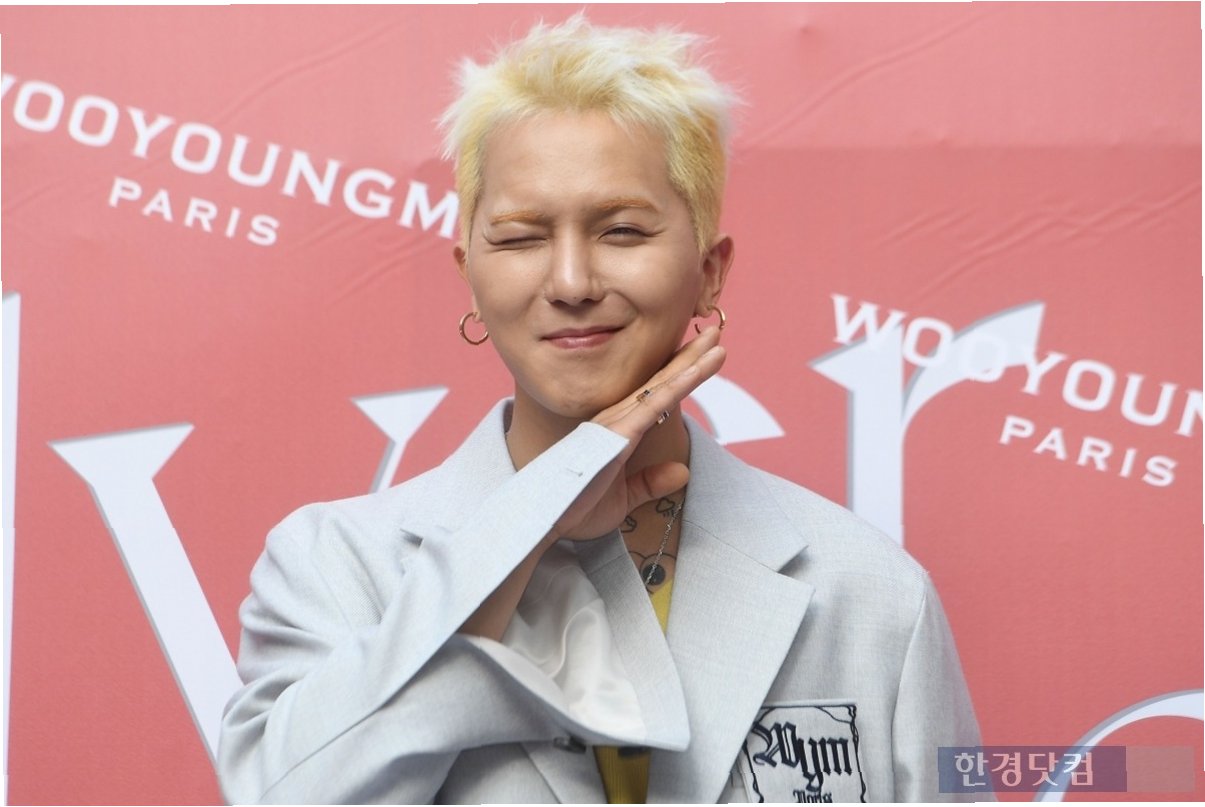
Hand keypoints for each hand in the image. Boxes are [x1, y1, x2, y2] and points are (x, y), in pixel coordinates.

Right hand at [553, 326, 725, 541]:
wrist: (544, 518)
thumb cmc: (575, 507)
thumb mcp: (623, 498)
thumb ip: (650, 484)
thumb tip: (682, 471)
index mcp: (618, 428)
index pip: (655, 394)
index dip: (679, 373)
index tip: (703, 355)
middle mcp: (617, 417)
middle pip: (661, 380)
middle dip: (689, 356)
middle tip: (715, 333)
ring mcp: (617, 422)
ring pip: (662, 385)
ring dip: (690, 362)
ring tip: (715, 341)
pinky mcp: (619, 434)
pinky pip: (653, 404)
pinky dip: (676, 385)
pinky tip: (695, 371)